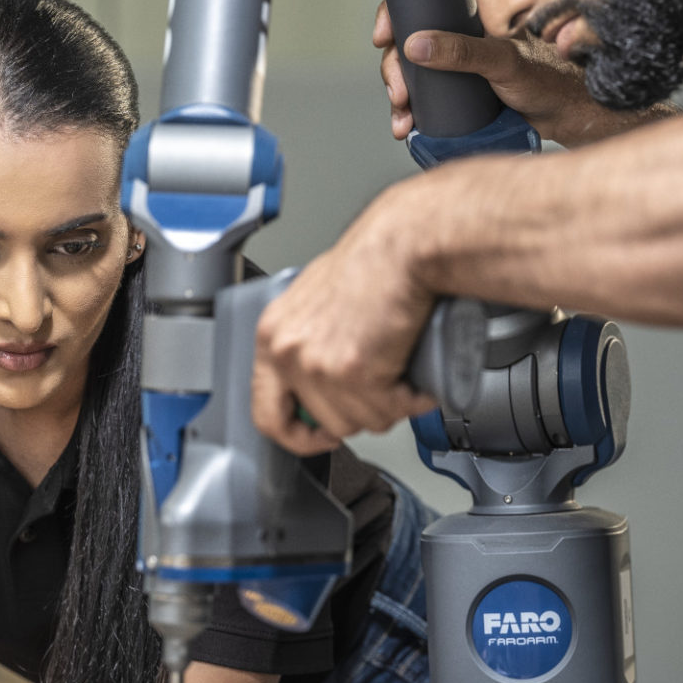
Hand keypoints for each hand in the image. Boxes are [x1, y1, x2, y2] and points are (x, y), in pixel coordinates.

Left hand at [252, 188, 436, 453]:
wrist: (402, 246)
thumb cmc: (369, 261)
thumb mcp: (314, 301)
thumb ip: (306, 338)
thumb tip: (316, 373)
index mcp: (272, 336)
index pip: (266, 414)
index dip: (297, 436)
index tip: (319, 435)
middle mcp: (287, 352)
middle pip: (322, 423)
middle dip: (358, 415)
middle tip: (379, 395)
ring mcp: (318, 365)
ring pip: (359, 421)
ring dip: (389, 406)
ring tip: (402, 375)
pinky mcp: (354, 372)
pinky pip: (388, 410)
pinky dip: (410, 400)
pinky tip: (416, 380)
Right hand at [375, 0, 657, 148]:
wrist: (572, 117)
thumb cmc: (550, 79)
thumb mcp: (503, 60)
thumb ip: (462, 51)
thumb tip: (415, 43)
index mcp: (473, 16)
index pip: (423, 2)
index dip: (396, 14)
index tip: (383, 36)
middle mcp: (462, 38)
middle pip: (410, 43)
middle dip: (395, 69)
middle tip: (399, 93)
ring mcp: (459, 67)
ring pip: (413, 74)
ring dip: (400, 96)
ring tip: (403, 119)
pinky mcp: (460, 96)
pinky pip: (424, 99)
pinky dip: (410, 114)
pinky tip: (406, 128)